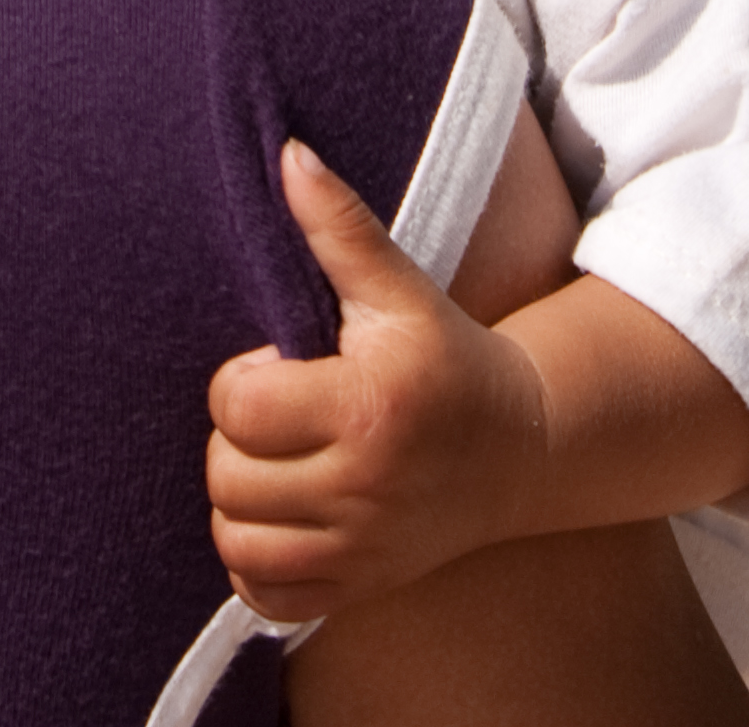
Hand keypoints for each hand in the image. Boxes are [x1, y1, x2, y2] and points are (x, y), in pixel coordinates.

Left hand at [206, 140, 552, 623]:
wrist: (521, 448)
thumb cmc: (448, 356)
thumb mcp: (401, 289)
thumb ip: (339, 226)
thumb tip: (286, 153)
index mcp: (367, 407)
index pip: (239, 404)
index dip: (243, 379)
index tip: (281, 368)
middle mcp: (364, 488)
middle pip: (227, 476)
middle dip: (237, 439)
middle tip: (278, 418)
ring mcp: (361, 549)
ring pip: (236, 541)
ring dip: (240, 502)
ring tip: (275, 465)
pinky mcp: (358, 588)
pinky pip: (264, 596)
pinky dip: (256, 565)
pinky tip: (282, 519)